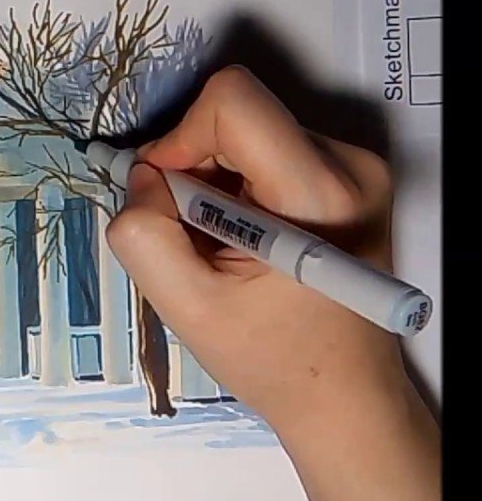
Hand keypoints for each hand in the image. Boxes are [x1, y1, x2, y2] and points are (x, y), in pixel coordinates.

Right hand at [106, 65, 439, 500]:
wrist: (346, 398)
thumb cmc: (271, 361)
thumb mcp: (187, 308)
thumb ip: (145, 235)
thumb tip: (143, 176)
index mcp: (318, 192)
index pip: (233, 102)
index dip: (181, 139)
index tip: (170, 198)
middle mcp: (349, 163)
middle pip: (238, 116)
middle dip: (195, 168)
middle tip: (195, 237)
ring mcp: (357, 167)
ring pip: (249, 132)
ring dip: (215, 181)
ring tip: (224, 247)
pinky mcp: (351, 178)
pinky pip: (269, 150)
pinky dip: (239, 187)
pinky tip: (247, 241)